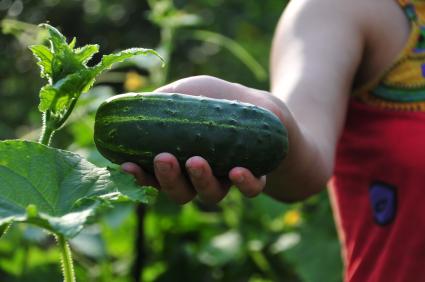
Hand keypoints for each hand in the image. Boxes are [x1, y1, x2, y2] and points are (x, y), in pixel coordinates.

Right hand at [122, 75, 269, 203]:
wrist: (255, 102)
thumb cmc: (212, 99)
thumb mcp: (183, 93)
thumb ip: (158, 103)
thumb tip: (127, 107)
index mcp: (178, 162)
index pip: (155, 178)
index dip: (140, 176)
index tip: (128, 165)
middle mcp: (199, 178)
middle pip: (180, 193)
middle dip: (169, 180)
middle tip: (163, 159)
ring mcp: (226, 180)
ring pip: (211, 194)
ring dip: (201, 181)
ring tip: (196, 161)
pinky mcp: (255, 178)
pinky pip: (250, 190)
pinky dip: (244, 184)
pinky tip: (237, 171)